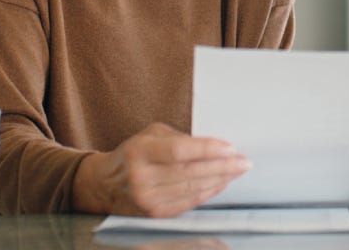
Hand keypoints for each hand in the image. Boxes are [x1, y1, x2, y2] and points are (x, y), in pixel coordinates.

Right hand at [72, 122, 249, 216]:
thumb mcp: (151, 134)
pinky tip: (221, 183)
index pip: (178, 151)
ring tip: (238, 170)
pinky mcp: (155, 214)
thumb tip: (214, 146)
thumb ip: (180, 138)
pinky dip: (208, 192)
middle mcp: (141, 178)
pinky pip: (189, 202)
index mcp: (139, 152)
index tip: (230, 147)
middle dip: (222, 167)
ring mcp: (148, 199)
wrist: (104, 184)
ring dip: (220, 179)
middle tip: (244, 161)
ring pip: (193, 189)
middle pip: (190, 173)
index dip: (207, 149)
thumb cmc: (134, 152)